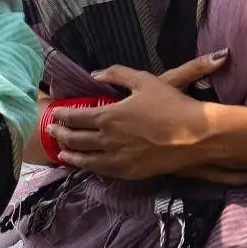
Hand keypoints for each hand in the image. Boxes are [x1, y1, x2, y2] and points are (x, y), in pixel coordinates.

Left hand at [49, 57, 227, 181]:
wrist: (195, 135)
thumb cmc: (170, 105)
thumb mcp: (144, 81)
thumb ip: (117, 74)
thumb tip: (95, 74)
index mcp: (108, 116)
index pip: (75, 117)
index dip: (62, 115)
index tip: (55, 113)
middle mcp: (107, 140)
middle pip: (75, 140)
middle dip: (60, 134)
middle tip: (51, 130)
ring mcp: (117, 160)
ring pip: (84, 160)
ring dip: (69, 154)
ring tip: (61, 151)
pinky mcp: (129, 173)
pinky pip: (102, 172)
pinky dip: (88, 167)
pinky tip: (85, 165)